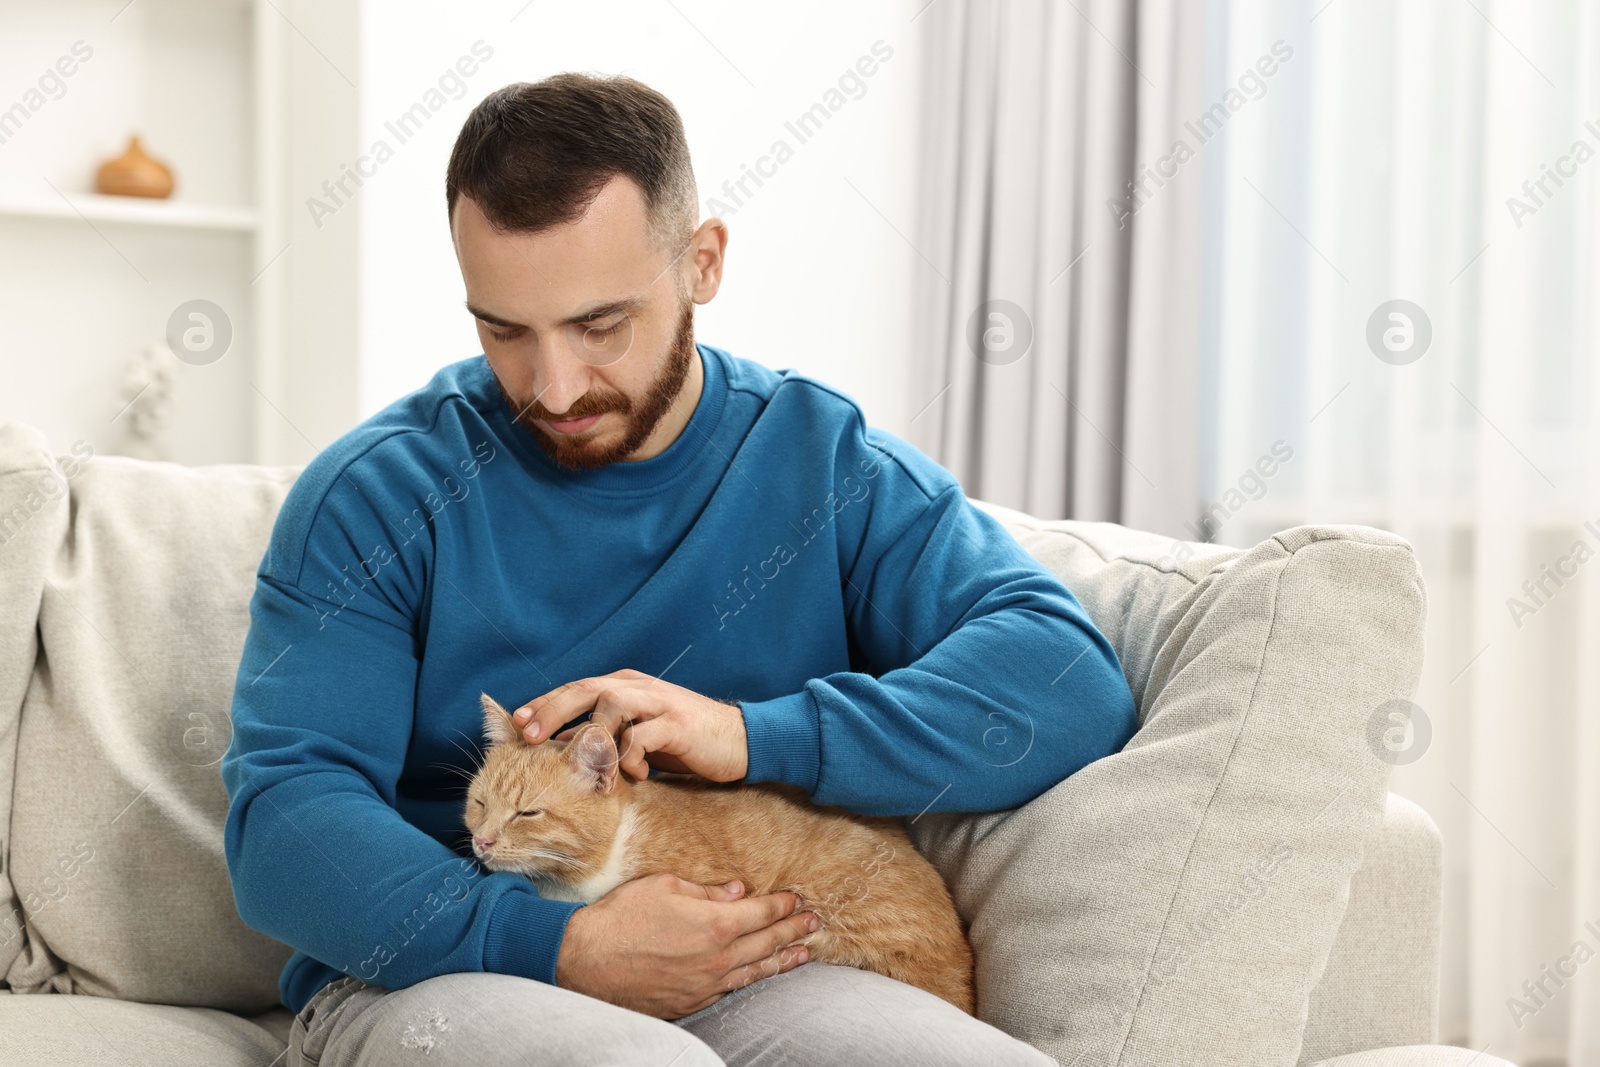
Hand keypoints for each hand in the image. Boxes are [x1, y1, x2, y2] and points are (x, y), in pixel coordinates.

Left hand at [512, 669, 749, 781]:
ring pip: (612, 704)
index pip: (575, 689)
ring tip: (581, 765)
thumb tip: (558, 746)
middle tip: (527, 736)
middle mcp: (638, 688)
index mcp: (625, 686)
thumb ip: (603, 736)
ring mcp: (659, 703)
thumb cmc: (682, 742)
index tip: (514, 725)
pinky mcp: (678, 724)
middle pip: (586, 689)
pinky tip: (631, 775)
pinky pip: (643, 735)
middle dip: (553, 711)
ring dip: (592, 736)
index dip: (544, 704)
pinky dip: (629, 756)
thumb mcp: (636, 735)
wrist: (739, 741)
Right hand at [554, 873, 817, 1018]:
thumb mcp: (664, 886)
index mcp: (716, 924)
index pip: (763, 912)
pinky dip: (752, 979)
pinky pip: (731, 989)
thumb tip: (738, 891)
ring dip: (783, 960)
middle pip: (768, 943)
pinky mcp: (693, 1002)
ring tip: (803, 953)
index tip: (797, 898)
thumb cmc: (621, 917)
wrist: (586, 962)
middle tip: (815, 923)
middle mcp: (719, 958)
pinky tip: (759, 974)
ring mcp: (707, 984)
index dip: (783, 904)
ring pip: (756, 972)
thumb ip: (707, 890)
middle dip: (794, 930)